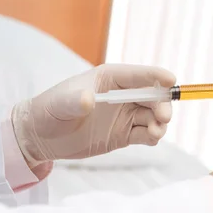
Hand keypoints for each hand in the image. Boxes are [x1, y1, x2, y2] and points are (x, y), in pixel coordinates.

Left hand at [11, 64, 175, 167]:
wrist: (41, 137)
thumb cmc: (48, 111)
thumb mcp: (58, 104)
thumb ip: (74, 101)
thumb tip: (88, 99)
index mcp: (109, 78)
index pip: (138, 74)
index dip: (156, 76)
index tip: (171, 80)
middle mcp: (122, 94)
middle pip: (151, 95)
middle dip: (161, 104)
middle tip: (164, 117)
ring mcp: (125, 114)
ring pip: (152, 115)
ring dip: (159, 122)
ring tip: (156, 132)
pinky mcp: (125, 133)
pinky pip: (146, 133)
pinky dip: (152, 135)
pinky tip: (151, 138)